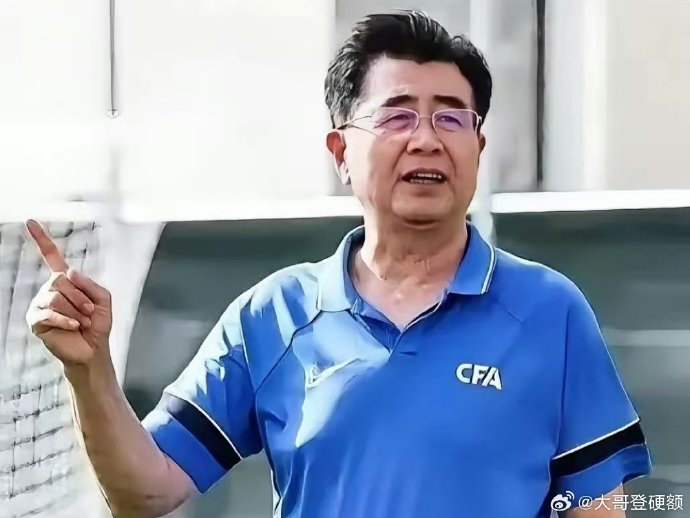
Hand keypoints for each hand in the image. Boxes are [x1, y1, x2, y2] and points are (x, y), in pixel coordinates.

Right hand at [25, 220, 112, 366]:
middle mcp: (49, 289)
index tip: (31, 222)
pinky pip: (50, 313)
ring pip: (56, 296)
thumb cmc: (97, 325)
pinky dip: (67, 319)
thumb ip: (91, 284)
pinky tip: (74, 325)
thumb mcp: (103, 300)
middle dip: (80, 296)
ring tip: (83, 321)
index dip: (41, 239)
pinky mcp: (36, 320)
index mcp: (65, 281)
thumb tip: (69, 272)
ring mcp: (40, 304)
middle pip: (60, 280)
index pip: (51, 257)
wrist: (93, 349)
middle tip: (89, 312)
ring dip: (76, 309)